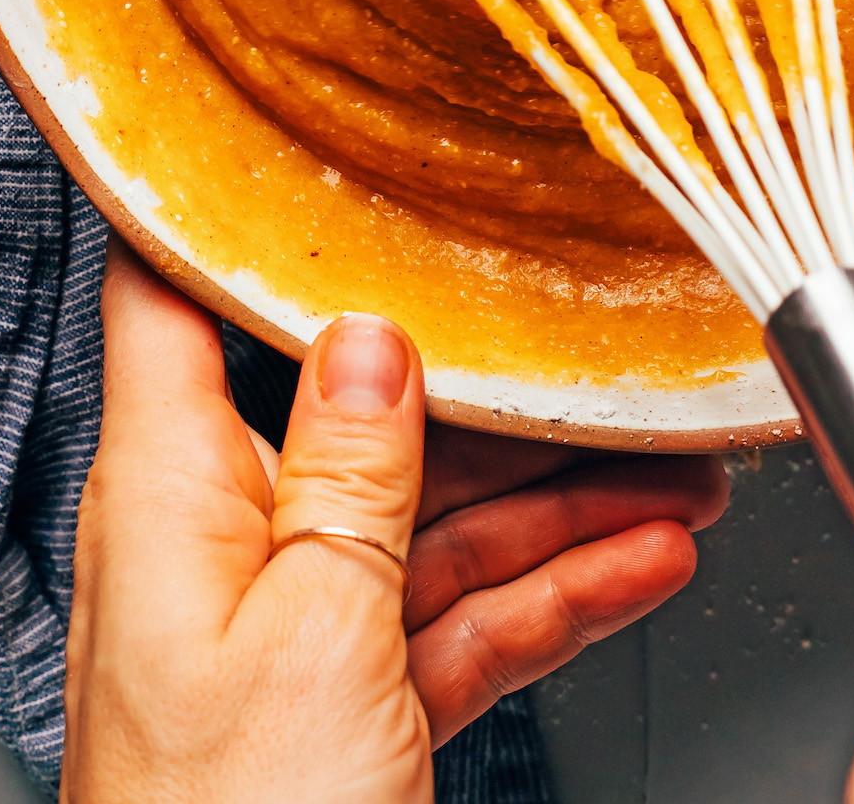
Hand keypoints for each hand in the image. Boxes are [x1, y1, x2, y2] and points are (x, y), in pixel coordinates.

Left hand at [62, 237, 727, 803]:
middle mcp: (232, 545)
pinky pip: (466, 615)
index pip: (174, 309)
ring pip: (439, 519)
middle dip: (491, 384)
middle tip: (595, 341)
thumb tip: (373, 342)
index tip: (316, 147)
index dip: (229, 220)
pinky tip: (646, 560)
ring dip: (562, 492)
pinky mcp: (356, 705)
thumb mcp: (309, 628)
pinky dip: (557, 590)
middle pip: (366, 415)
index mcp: (177, 496)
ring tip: (679, 460)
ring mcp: (299, 627)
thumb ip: (349, 471)